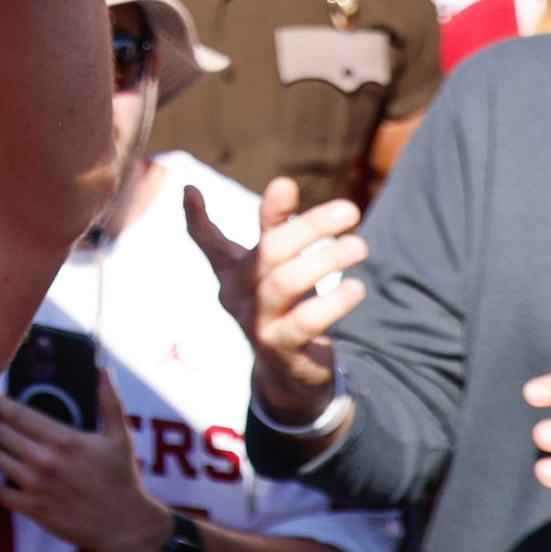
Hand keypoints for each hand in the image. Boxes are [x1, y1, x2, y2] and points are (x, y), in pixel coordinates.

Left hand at [0, 373, 174, 551]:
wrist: (127, 527)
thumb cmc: (123, 480)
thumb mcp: (120, 437)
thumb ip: (110, 401)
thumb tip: (104, 371)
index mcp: (61, 438)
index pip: (13, 413)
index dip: (0, 404)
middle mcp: (43, 460)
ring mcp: (35, 486)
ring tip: (3, 450)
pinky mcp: (33, 510)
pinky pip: (0, 492)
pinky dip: (2, 486)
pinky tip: (12, 480)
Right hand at [187, 179, 366, 425]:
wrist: (290, 370)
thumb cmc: (284, 304)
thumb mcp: (278, 264)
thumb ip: (276, 224)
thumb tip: (281, 182)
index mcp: (233, 271)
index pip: (210, 241)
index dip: (197, 218)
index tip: (191, 189)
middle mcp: (238, 295)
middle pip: (269, 252)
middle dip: (308, 227)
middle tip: (349, 210)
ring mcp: (257, 322)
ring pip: (285, 282)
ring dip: (326, 260)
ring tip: (359, 246)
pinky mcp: (282, 348)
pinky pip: (305, 321)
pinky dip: (333, 302)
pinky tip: (356, 288)